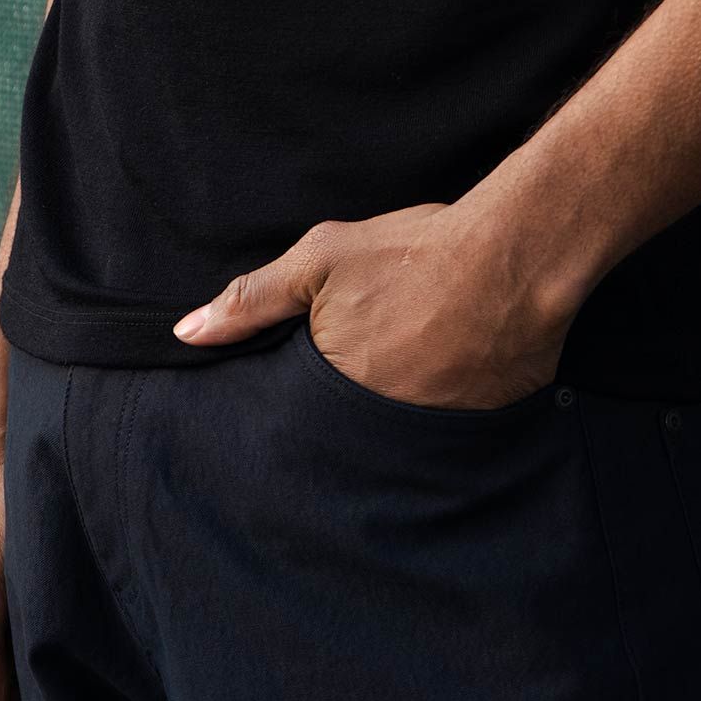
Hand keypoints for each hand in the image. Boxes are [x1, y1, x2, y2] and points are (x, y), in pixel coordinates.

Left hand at [171, 201, 574, 409]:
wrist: (514, 258)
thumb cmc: (415, 253)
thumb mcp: (321, 260)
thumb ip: (252, 300)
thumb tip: (186, 334)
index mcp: (331, 388)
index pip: (293, 425)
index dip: (294, 412)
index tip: (301, 397)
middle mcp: (375, 427)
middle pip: (340, 440)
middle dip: (339, 423)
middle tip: (360, 380)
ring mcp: (426, 436)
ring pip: (388, 446)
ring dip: (387, 424)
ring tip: (401, 384)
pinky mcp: (473, 437)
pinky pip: (439, 444)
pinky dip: (435, 426)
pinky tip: (442, 390)